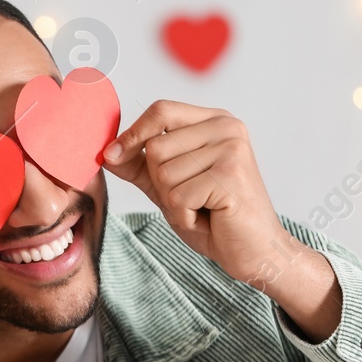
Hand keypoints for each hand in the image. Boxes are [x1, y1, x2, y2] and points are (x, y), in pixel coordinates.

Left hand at [102, 100, 341, 340]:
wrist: (255, 251)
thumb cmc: (215, 217)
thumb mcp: (168, 186)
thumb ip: (139, 165)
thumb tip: (106, 152)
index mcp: (214, 121)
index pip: (161, 110)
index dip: (132, 134)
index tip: (112, 154)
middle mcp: (227, 127)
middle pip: (156, 146)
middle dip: (161, 182)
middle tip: (192, 197)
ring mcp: (232, 149)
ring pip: (163, 173)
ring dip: (174, 202)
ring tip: (203, 207)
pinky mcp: (231, 175)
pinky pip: (177, 196)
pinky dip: (185, 216)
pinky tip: (210, 217)